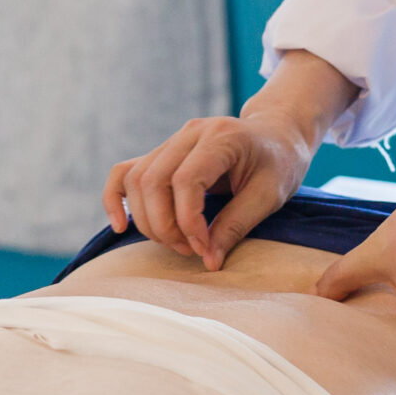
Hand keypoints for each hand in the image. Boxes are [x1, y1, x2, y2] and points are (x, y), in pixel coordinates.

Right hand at [103, 107, 313, 267]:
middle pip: (154, 181)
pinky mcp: (163, 153)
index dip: (188, 220)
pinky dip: (117, 199)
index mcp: (220, 137)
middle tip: (191, 250)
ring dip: (148, 221)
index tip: (204, 247)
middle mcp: (190, 133)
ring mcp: (173, 141)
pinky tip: (120, 225)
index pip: (186, 180)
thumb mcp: (268, 196)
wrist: (277, 134)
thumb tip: (207, 261)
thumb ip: (236, 226)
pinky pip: (126, 172)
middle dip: (165, 226)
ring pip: (137, 180)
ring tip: (176, 243)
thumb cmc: (279, 163)